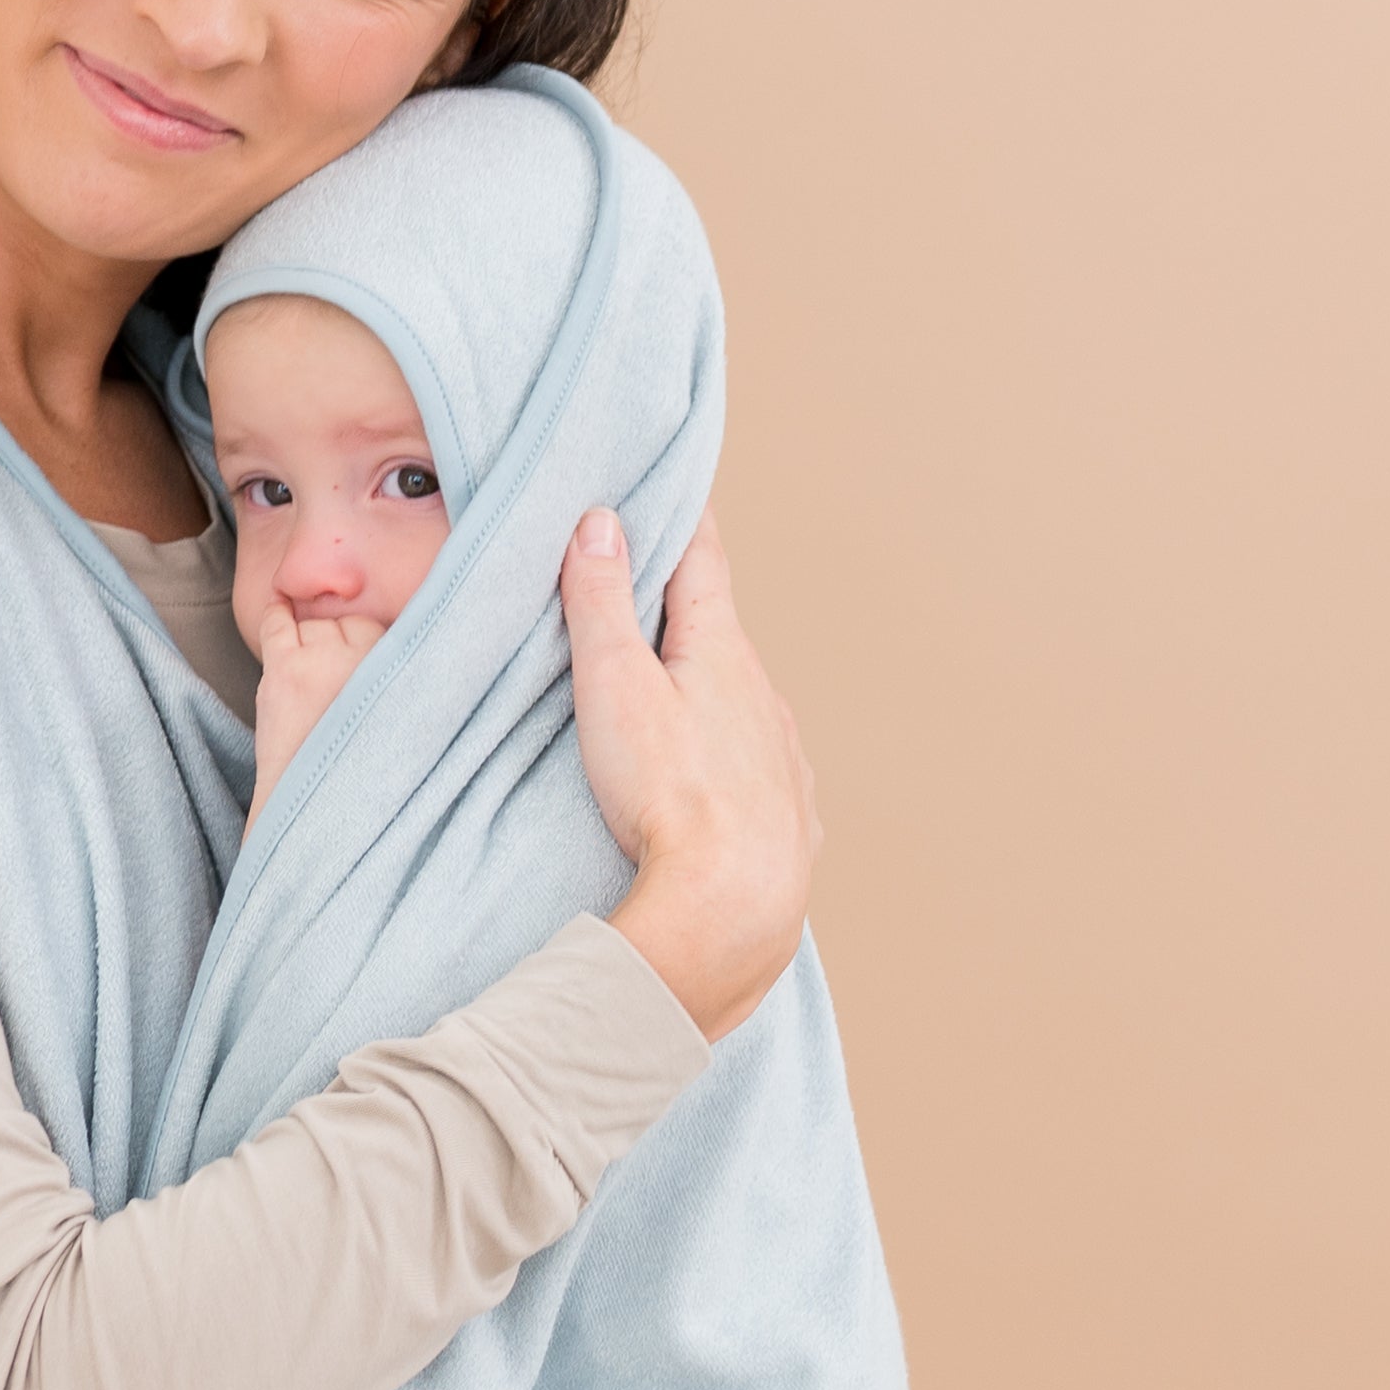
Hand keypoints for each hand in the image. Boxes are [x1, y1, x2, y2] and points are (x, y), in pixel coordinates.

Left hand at [247, 601, 389, 817]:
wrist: (313, 812)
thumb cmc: (357, 775)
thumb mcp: (403, 727)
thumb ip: (402, 687)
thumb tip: (412, 652)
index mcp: (400, 678)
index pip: (383, 632)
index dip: (370, 649)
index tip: (362, 669)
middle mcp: (366, 662)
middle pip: (350, 626)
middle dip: (343, 645)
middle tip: (334, 685)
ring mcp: (321, 662)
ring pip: (316, 626)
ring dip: (312, 642)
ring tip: (310, 676)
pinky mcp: (285, 668)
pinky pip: (276, 623)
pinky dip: (276, 613)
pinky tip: (278, 605)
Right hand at [565, 514, 818, 1041]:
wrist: (734, 907)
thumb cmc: (670, 794)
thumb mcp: (615, 685)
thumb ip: (603, 602)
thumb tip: (601, 520)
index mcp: (721, 648)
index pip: (701, 558)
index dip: (680, 517)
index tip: (668, 483)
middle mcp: (762, 692)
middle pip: (720, 630)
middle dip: (684, 605)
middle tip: (648, 579)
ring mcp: (781, 753)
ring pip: (740, 699)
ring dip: (706, 682)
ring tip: (669, 686)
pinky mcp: (787, 811)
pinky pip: (757, 763)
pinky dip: (730, 750)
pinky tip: (715, 770)